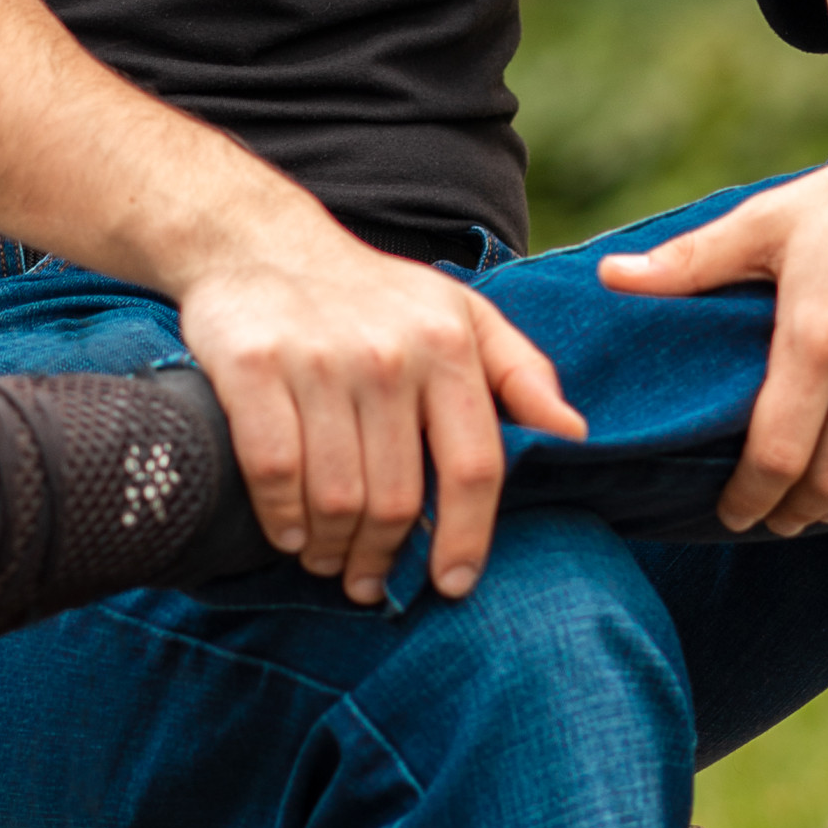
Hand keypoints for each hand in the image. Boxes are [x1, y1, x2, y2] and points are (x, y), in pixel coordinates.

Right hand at [178, 222, 584, 606]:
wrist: (264, 244)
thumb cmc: (376, 297)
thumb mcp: (463, 316)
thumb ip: (522, 374)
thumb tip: (574, 435)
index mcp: (448, 344)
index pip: (473, 467)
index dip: (467, 538)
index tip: (453, 584)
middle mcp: (388, 353)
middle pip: (398, 498)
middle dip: (384, 557)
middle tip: (371, 579)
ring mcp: (318, 359)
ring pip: (337, 497)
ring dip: (332, 549)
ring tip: (330, 560)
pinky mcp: (253, 365)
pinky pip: (275, 470)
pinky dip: (282, 517)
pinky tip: (290, 533)